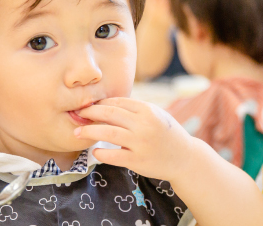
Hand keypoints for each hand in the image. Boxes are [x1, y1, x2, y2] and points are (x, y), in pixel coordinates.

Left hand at [73, 97, 200, 181]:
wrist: (184, 158)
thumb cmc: (167, 134)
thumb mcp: (156, 115)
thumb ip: (136, 110)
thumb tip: (107, 104)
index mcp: (148, 110)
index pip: (117, 102)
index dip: (100, 103)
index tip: (89, 105)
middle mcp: (144, 124)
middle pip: (109, 114)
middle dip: (90, 113)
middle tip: (78, 114)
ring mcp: (141, 143)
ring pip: (108, 133)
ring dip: (89, 131)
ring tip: (77, 132)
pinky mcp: (138, 160)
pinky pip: (113, 155)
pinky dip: (101, 153)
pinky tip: (95, 151)